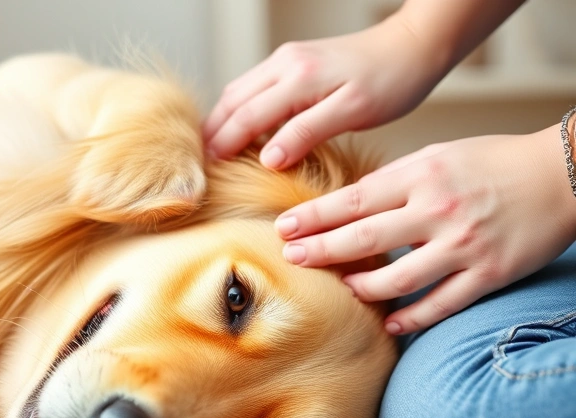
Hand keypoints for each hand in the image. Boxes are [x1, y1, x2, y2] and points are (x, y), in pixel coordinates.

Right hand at [203, 15, 446, 167]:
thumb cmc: (392, 82)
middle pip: (232, 101)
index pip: (244, 116)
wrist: (414, 46)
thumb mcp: (352, 111)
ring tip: (214, 151)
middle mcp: (284, 63)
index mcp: (296, 76)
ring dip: (223, 120)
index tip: (207, 173)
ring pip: (239, 91)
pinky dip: (240, 109)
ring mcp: (286, 59)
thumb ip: (306, 133)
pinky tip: (242, 128)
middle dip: (213, 133)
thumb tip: (267, 159)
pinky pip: (254, 87)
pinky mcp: (294, 61)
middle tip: (200, 167)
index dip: (222, 145)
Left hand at [274, 125, 575, 333]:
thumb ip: (394, 181)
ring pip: (398, 278)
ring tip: (343, 288)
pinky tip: (389, 322)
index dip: (314, 216)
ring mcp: (464, 244)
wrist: (565, 173)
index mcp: (423, 174)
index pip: (354, 200)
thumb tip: (344, 205)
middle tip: (291, 258)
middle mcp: (439, 209)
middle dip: (321, 250)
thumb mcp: (438, 157)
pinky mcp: (489, 273)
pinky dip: (411, 317)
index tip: (284, 228)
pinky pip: (441, 303)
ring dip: (363, 287)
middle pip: (365, 237)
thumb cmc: (493, 162)